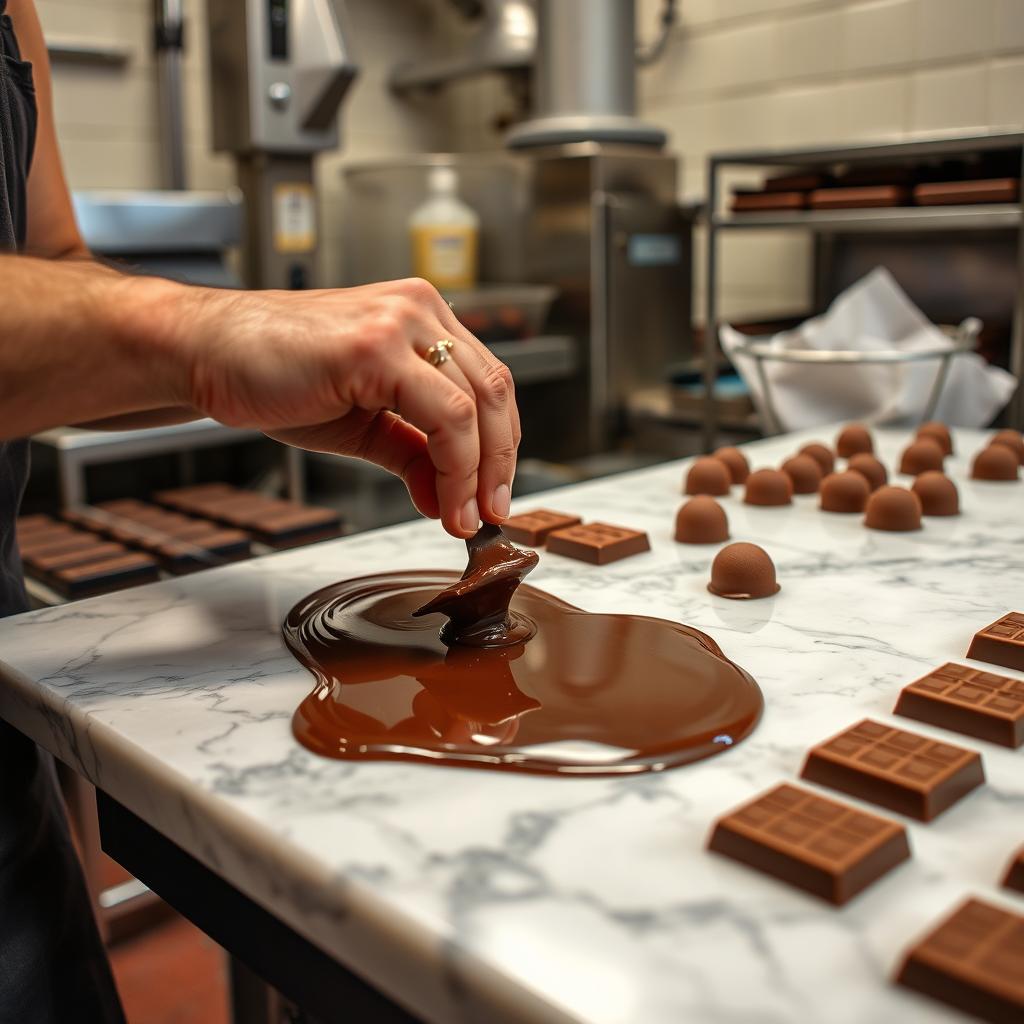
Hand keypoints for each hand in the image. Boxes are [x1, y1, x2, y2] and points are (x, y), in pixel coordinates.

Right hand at [159, 277, 520, 537]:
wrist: (204, 353)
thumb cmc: (274, 375)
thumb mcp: (364, 424)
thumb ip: (414, 453)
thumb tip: (450, 500)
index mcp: (421, 318)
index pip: (486, 383)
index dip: (499, 445)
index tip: (491, 496)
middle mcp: (419, 309)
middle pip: (494, 392)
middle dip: (498, 464)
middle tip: (490, 515)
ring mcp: (399, 321)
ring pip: (476, 406)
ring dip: (478, 475)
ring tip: (465, 519)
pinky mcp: (375, 346)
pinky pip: (444, 416)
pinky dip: (455, 468)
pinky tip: (443, 502)